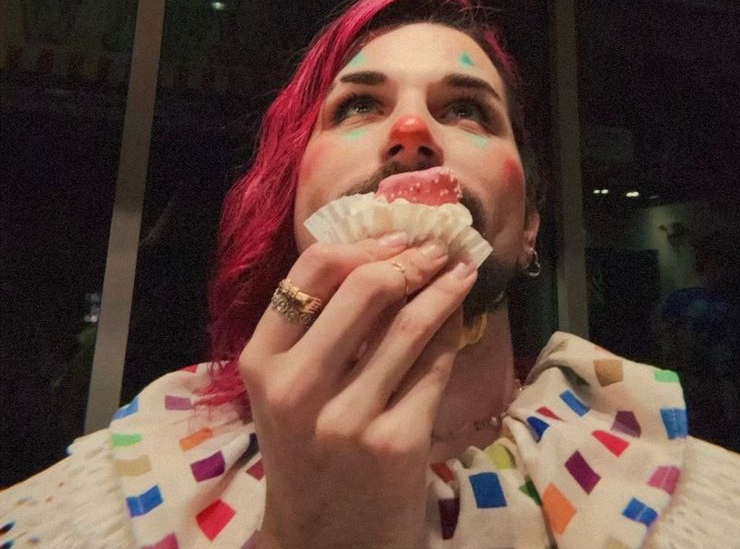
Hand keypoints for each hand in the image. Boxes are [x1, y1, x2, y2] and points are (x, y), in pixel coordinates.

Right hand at [239, 233, 476, 548]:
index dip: (363, 245)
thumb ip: (318, 327)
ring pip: (409, 325)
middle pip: (365, 288)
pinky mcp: (396, 444)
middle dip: (411, 258)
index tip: (397, 237)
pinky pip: (434, 366)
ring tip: (460, 269)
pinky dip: (451, 332)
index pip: (310, 272)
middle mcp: (298, 389)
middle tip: (437, 248)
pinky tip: (459, 316)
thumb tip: (384, 251)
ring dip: (444, 286)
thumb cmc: (308, 451)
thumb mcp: (290, 388)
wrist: (325, 542)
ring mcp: (348, 419)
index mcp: (262, 363)